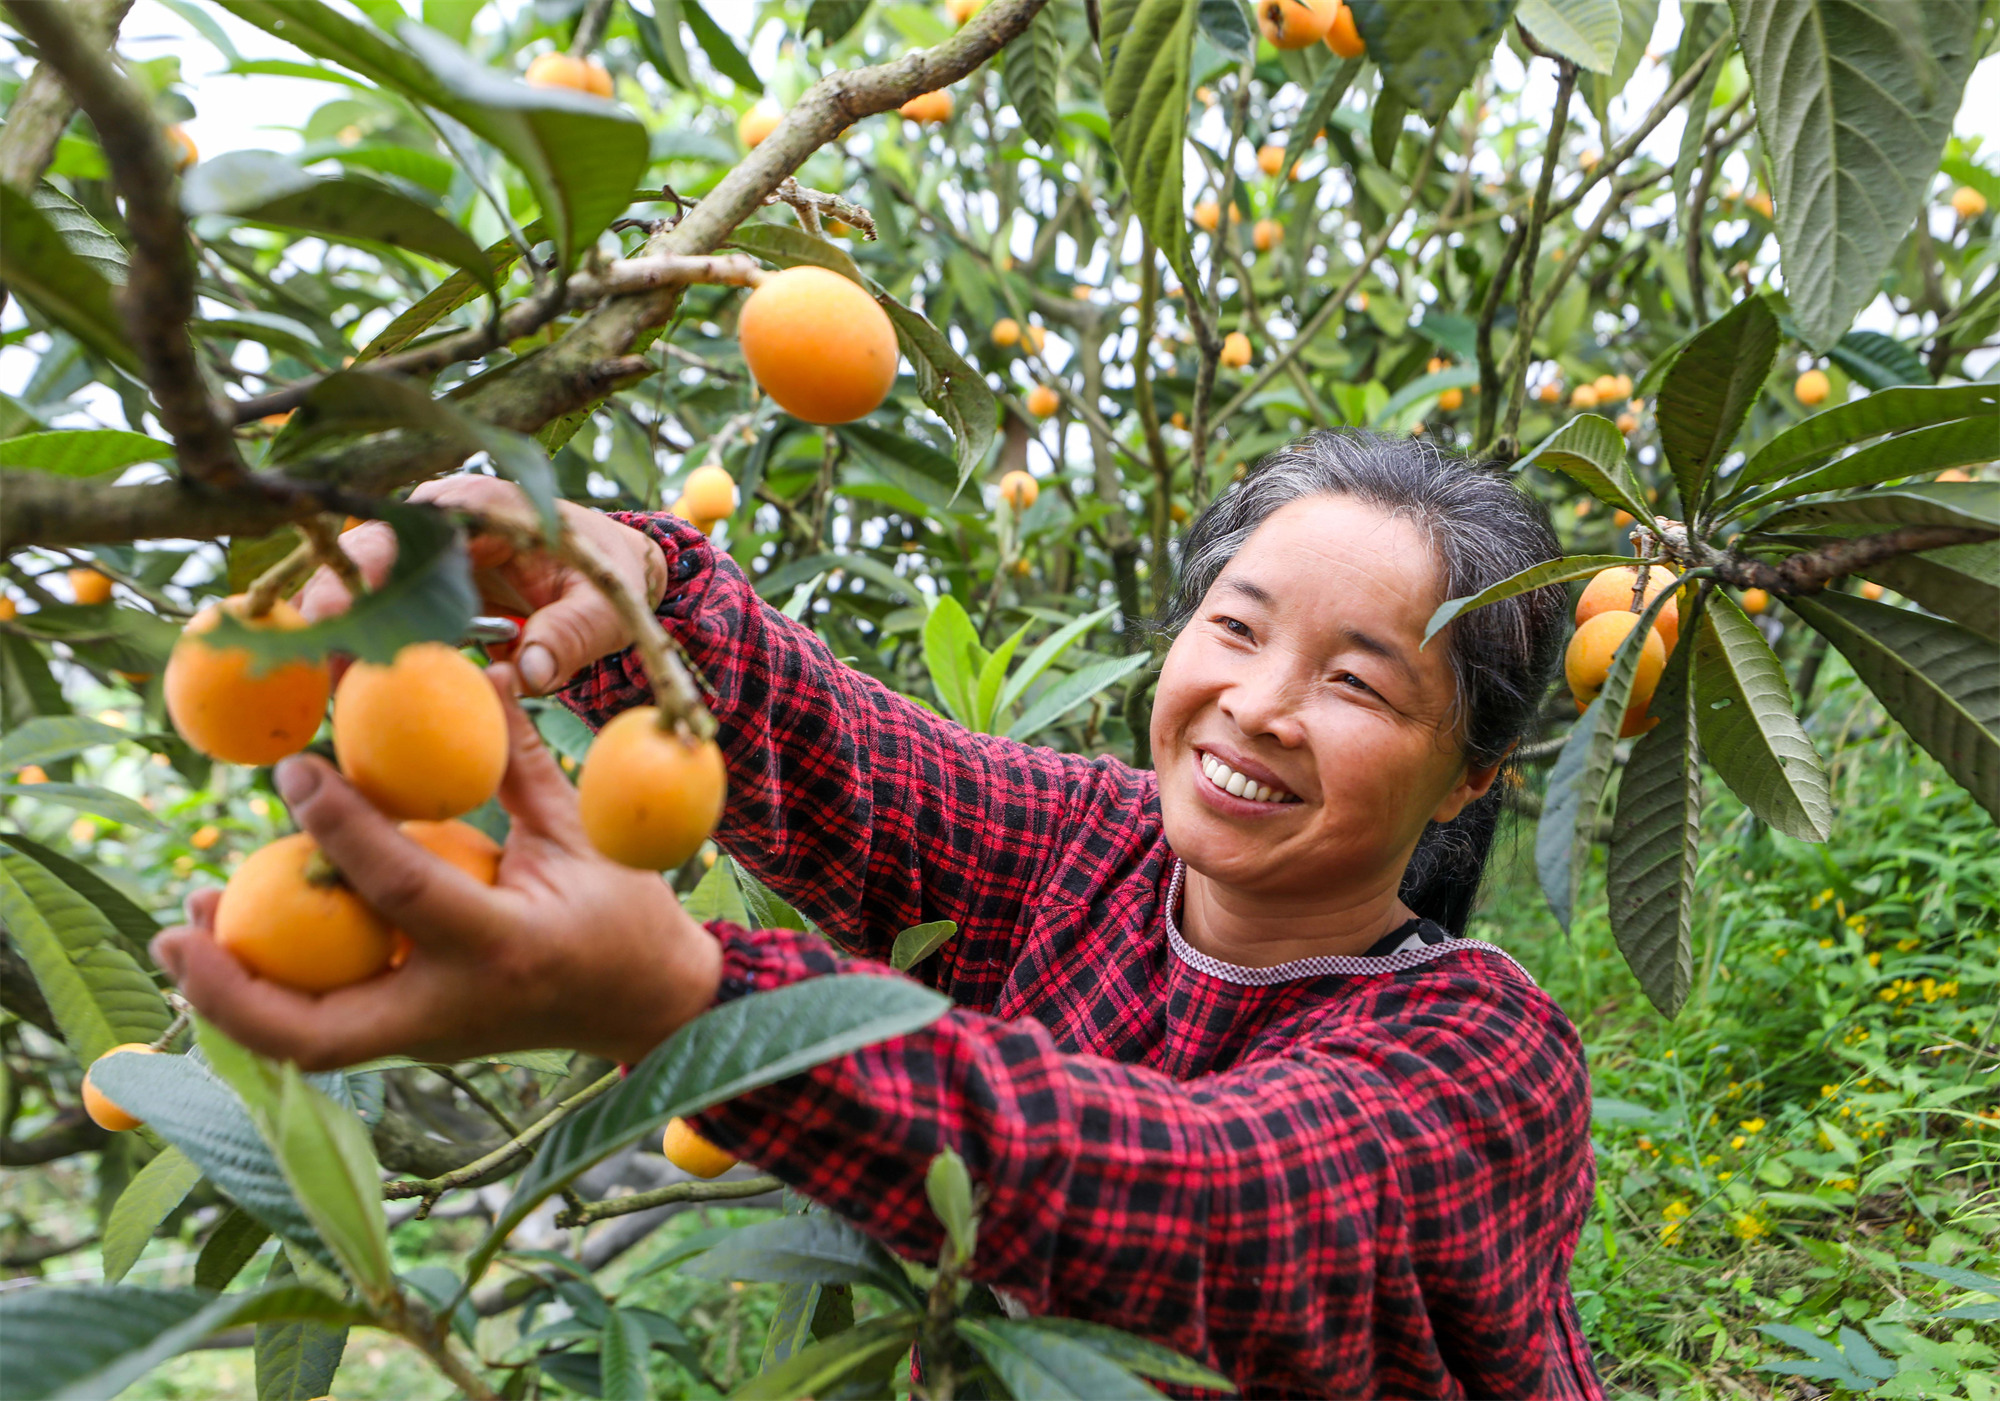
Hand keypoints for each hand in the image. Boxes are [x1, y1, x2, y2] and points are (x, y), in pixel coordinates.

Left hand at [152, 664, 721, 1069]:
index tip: (293, 769)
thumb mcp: (578, 832)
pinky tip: (241, 940)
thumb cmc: (626, 913)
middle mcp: (453, 1008)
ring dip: (232, 995)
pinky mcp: (418, 1042)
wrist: (653, 1008)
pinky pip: (327, 1027)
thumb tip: (483, 673)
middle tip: (180, 921)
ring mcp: (431, 1038)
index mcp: (501, 945)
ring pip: (305, 1045)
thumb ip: (519, 761)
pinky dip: (274, 990)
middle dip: (230, 987)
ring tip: (187, 930)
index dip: (338, 827)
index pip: (398, 890)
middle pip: (313, 1031)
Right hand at [299, 476, 668, 695]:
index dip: (348, 579)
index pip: (396, 536)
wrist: (609, 564)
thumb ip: (571, 636)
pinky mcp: (416, 582)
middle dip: (321, 615)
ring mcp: (419, 549)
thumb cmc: (608, 577)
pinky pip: (372, 611)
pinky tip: (343, 690)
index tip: (320, 627)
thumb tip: (528, 676)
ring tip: (317, 692)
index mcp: (475, 508)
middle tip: (304, 677)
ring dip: (333, 637)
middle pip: (353, 561)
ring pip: (352, 588)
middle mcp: (432, 519)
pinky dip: (357, 646)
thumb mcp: (604, 606)